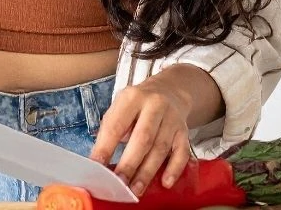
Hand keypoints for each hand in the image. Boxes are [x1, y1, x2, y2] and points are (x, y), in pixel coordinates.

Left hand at [89, 75, 193, 196]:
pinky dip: (174, 168)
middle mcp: (154, 105)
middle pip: (142, 138)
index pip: (116, 125)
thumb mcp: (121, 107)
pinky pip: (182, 152)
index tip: (97, 167)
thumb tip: (100, 160)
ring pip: (160, 148)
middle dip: (129, 164)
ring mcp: (171, 118)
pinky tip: (165, 182)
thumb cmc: (139, 104)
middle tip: (119, 184)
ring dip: (147, 172)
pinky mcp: (184, 131)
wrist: (170, 90)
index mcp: (132, 98)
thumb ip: (111, 130)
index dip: (106, 147)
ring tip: (136, 189)